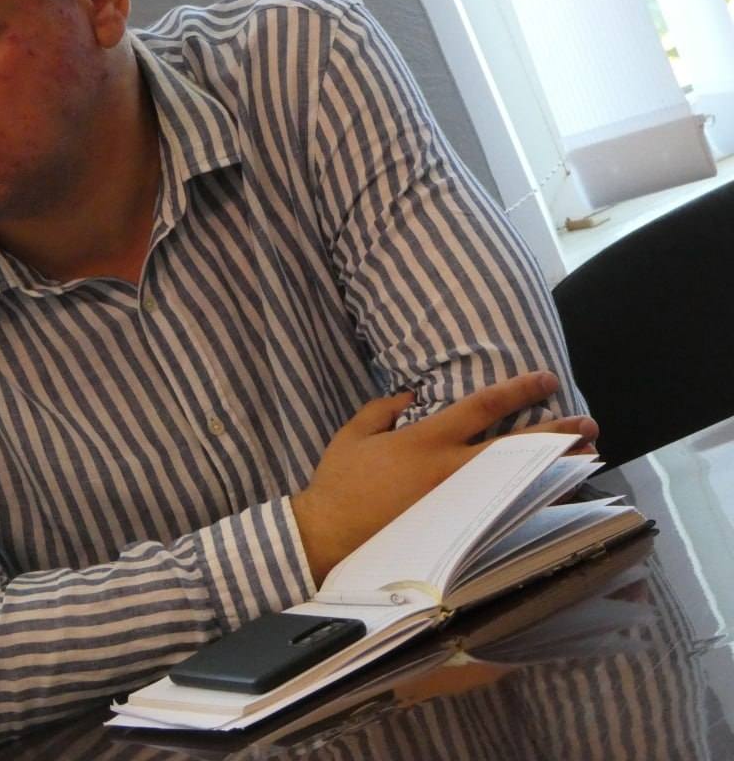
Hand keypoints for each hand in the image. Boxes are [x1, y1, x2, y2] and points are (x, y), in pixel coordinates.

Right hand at [290, 372, 596, 583]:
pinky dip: (535, 504)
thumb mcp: (353, 434)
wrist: (328, 537)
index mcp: (425, 441)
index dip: (517, 390)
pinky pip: (506, 512)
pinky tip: (556, 499)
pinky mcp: (457, 532)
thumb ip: (382, 409)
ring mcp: (458, 505)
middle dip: (555, 433)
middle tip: (588, 423)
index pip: (482, 407)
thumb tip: (410, 396)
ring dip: (556, 470)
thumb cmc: (338, 484)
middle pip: (515, 448)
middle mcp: (450, 471)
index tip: (546, 379)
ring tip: (587, 459)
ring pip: (519, 482)